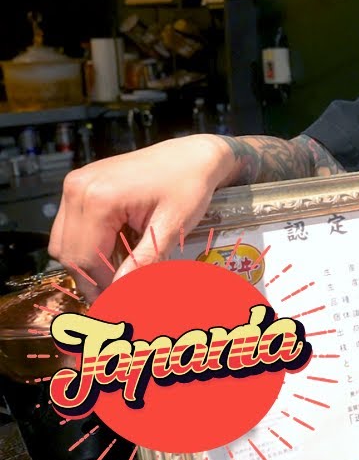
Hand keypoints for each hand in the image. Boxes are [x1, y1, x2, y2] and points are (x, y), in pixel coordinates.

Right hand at [49, 135, 236, 299]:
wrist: (193, 156)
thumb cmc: (189, 185)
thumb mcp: (171, 226)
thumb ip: (144, 261)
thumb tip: (123, 293)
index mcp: (99, 199)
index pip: (86, 259)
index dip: (102, 286)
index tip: (119, 303)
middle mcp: (78, 189)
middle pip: (69, 252)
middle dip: (91, 278)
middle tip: (116, 295)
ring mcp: (75, 184)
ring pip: (65, 242)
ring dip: (88, 263)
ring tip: (118, 273)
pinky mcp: (80, 185)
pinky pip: (72, 226)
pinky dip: (89, 244)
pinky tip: (116, 250)